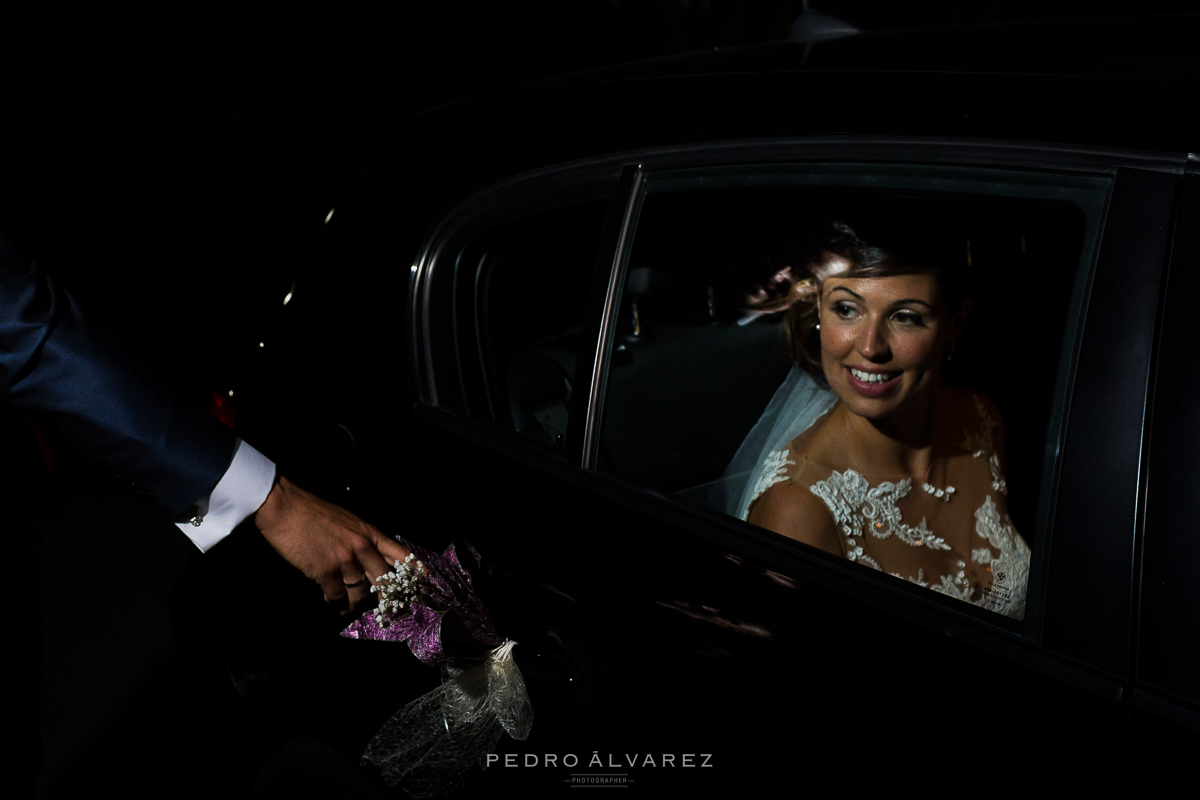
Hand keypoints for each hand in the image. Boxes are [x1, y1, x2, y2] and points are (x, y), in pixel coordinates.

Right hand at [253, 475, 409, 612]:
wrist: (285, 508)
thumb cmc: (313, 513)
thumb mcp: (347, 521)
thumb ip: (359, 541)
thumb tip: (366, 564)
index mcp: (369, 533)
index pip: (400, 554)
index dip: (414, 571)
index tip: (424, 582)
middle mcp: (361, 547)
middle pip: (384, 581)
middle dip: (384, 598)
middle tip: (382, 608)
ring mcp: (344, 560)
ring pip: (360, 594)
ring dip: (353, 604)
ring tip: (347, 607)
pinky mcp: (325, 572)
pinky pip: (336, 596)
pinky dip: (333, 601)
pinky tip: (328, 598)